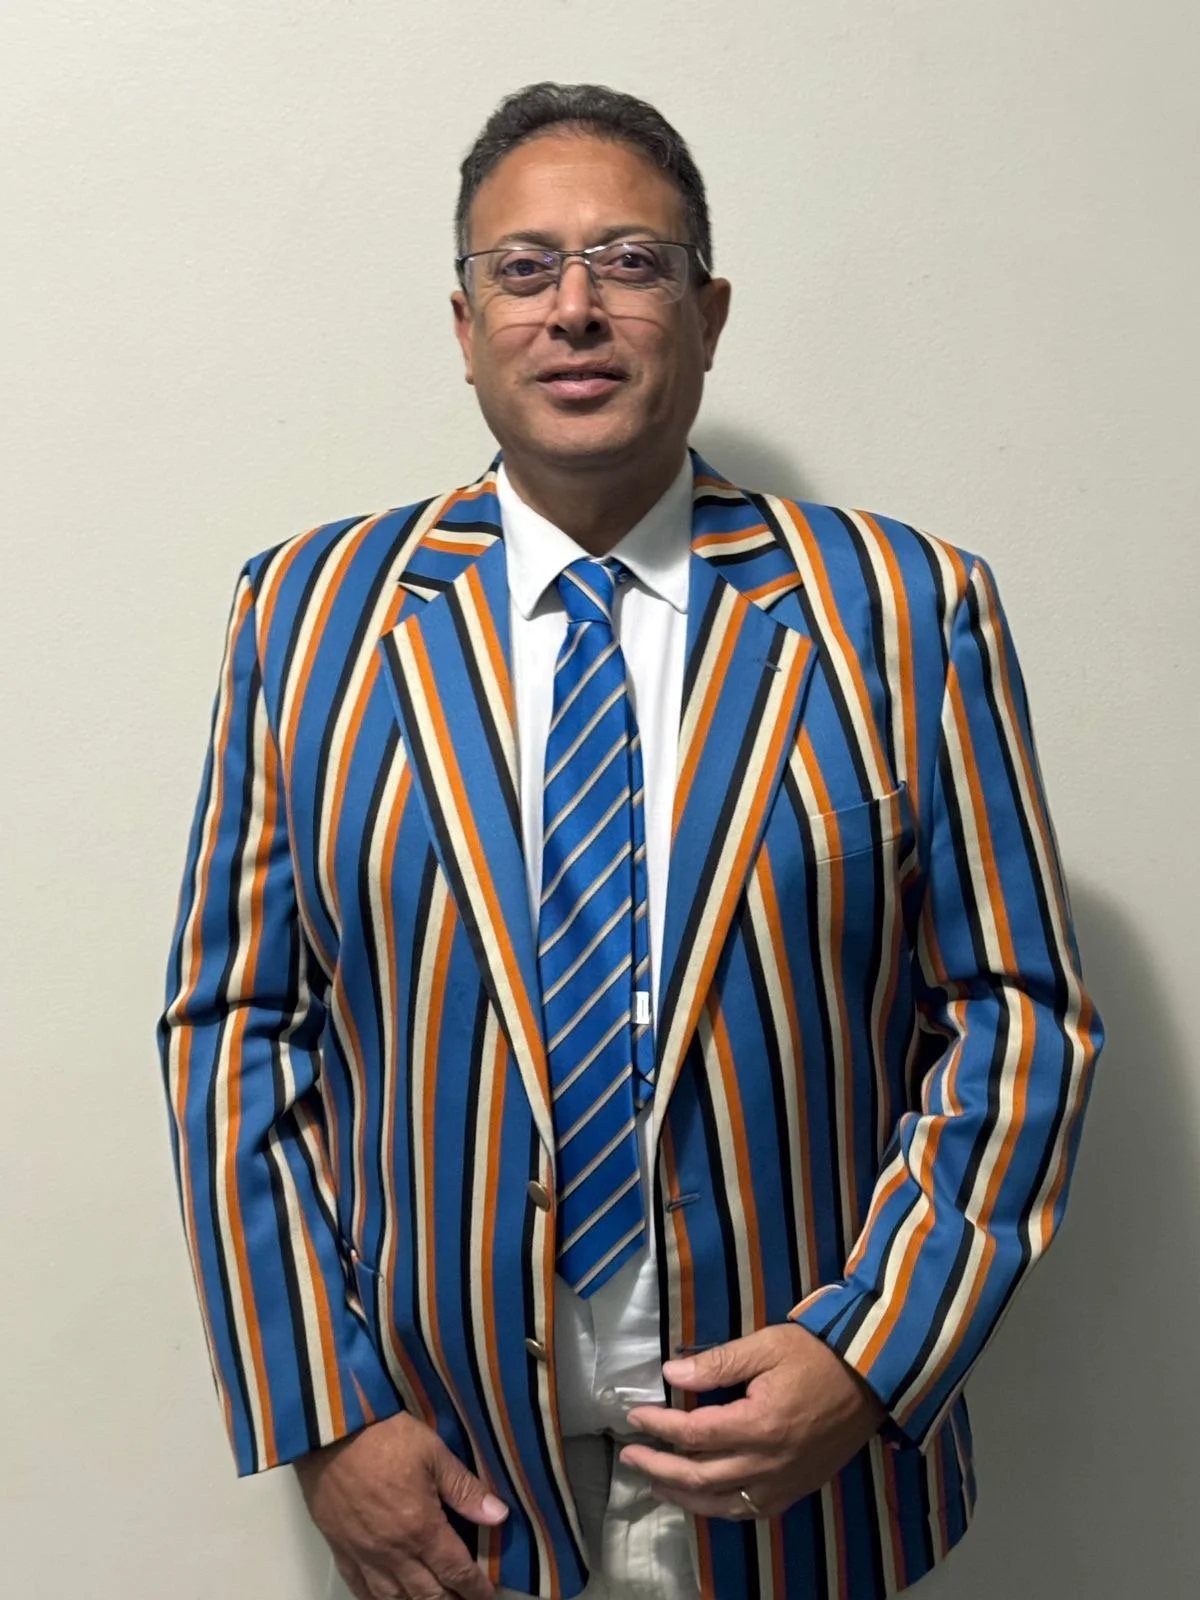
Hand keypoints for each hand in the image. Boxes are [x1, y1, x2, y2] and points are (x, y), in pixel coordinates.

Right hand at [294, 1411, 508, 1599]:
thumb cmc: (385, 1436)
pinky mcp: (340, 1549)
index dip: (475, 1588)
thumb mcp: (434, 1453)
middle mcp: (394, 1551)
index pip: (456, 1570)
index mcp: (422, 1527)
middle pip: (428, 1593)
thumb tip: (499, 1515)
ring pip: (394, 1599)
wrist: (331, 1431)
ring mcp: (364, 1554)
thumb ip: (465, 1488)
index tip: (487, 1596)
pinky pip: (360, 1589)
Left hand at [619, 1323, 886, 1519]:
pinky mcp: (796, 1490)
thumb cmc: (817, 1355)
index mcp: (758, 1425)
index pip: (692, 1433)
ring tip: (655, 1482)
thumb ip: (718, 1364)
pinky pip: (750, 1511)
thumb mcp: (766, 1346)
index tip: (635, 1415)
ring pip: (721, 1503)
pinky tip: (703, 1499)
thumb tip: (672, 1373)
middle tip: (630, 1456)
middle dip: (658, 1467)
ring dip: (683, 1495)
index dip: (658, 1426)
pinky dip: (720, 1508)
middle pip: (699, 1476)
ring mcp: (783, 1483)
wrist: (873, 1378)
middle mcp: (767, 1463)